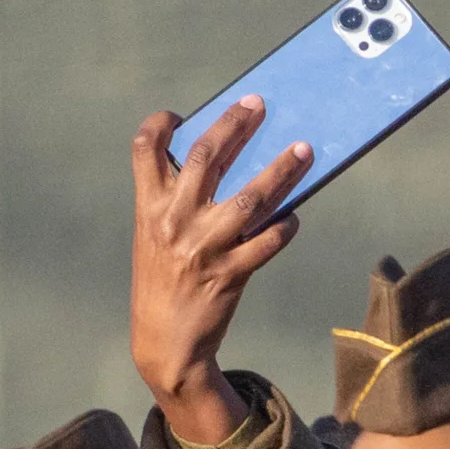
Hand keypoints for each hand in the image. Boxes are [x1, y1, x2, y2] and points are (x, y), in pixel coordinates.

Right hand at [130, 96, 313, 445]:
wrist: (165, 345)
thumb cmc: (163, 284)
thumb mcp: (155, 239)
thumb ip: (176, 204)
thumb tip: (220, 164)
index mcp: (149, 208)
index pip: (145, 150)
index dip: (160, 125)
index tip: (177, 115)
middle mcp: (173, 221)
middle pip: (206, 156)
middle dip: (235, 124)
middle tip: (258, 102)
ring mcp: (203, 247)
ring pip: (249, 197)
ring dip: (281, 170)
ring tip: (304, 150)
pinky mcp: (230, 274)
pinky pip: (267, 243)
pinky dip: (284, 228)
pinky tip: (295, 219)